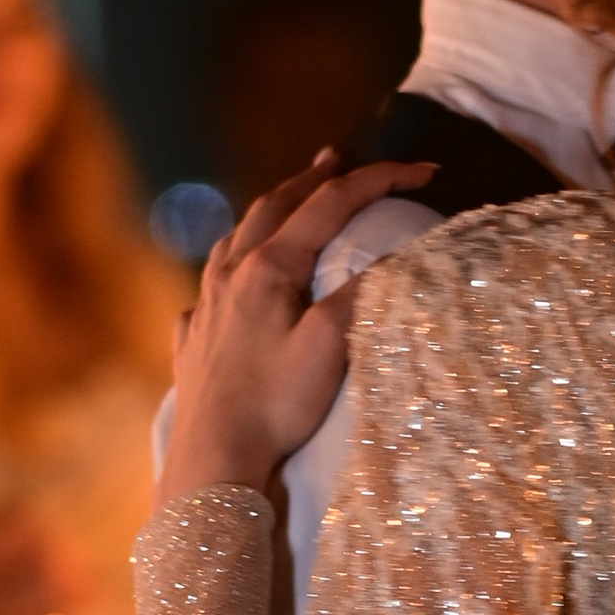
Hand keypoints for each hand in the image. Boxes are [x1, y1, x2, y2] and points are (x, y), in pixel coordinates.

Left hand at [164, 153, 434, 496]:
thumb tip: (396, 254)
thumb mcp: (330, 346)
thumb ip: (362, 293)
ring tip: (285, 202)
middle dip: (313, 179)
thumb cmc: (275, 403)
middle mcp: (231, 273)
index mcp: (269, 267)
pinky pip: (209, 284)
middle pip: (275, 205)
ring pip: (236, 237)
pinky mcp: (192, 336)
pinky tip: (229, 282)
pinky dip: (231, 265)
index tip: (423, 172)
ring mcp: (205, 303)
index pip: (331, 204)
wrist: (214, 456)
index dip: (379, 180)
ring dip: (268, 212)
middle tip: (337, 159)